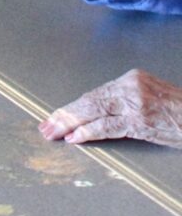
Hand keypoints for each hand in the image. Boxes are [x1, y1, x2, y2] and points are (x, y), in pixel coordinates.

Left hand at [39, 69, 181, 147]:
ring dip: (69, 123)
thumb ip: (127, 102)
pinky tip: (74, 137)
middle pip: (89, 100)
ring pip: (92, 111)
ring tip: (52, 132)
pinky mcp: (140, 120)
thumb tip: (98, 115)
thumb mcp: (152, 99)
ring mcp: (135, 102)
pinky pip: (107, 126)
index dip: (73, 106)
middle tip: (46, 126)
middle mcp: (130, 86)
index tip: (57, 115)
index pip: (95, 94)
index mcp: (132, 78)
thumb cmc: (181, 112)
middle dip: (64, 114)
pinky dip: (88, 131)